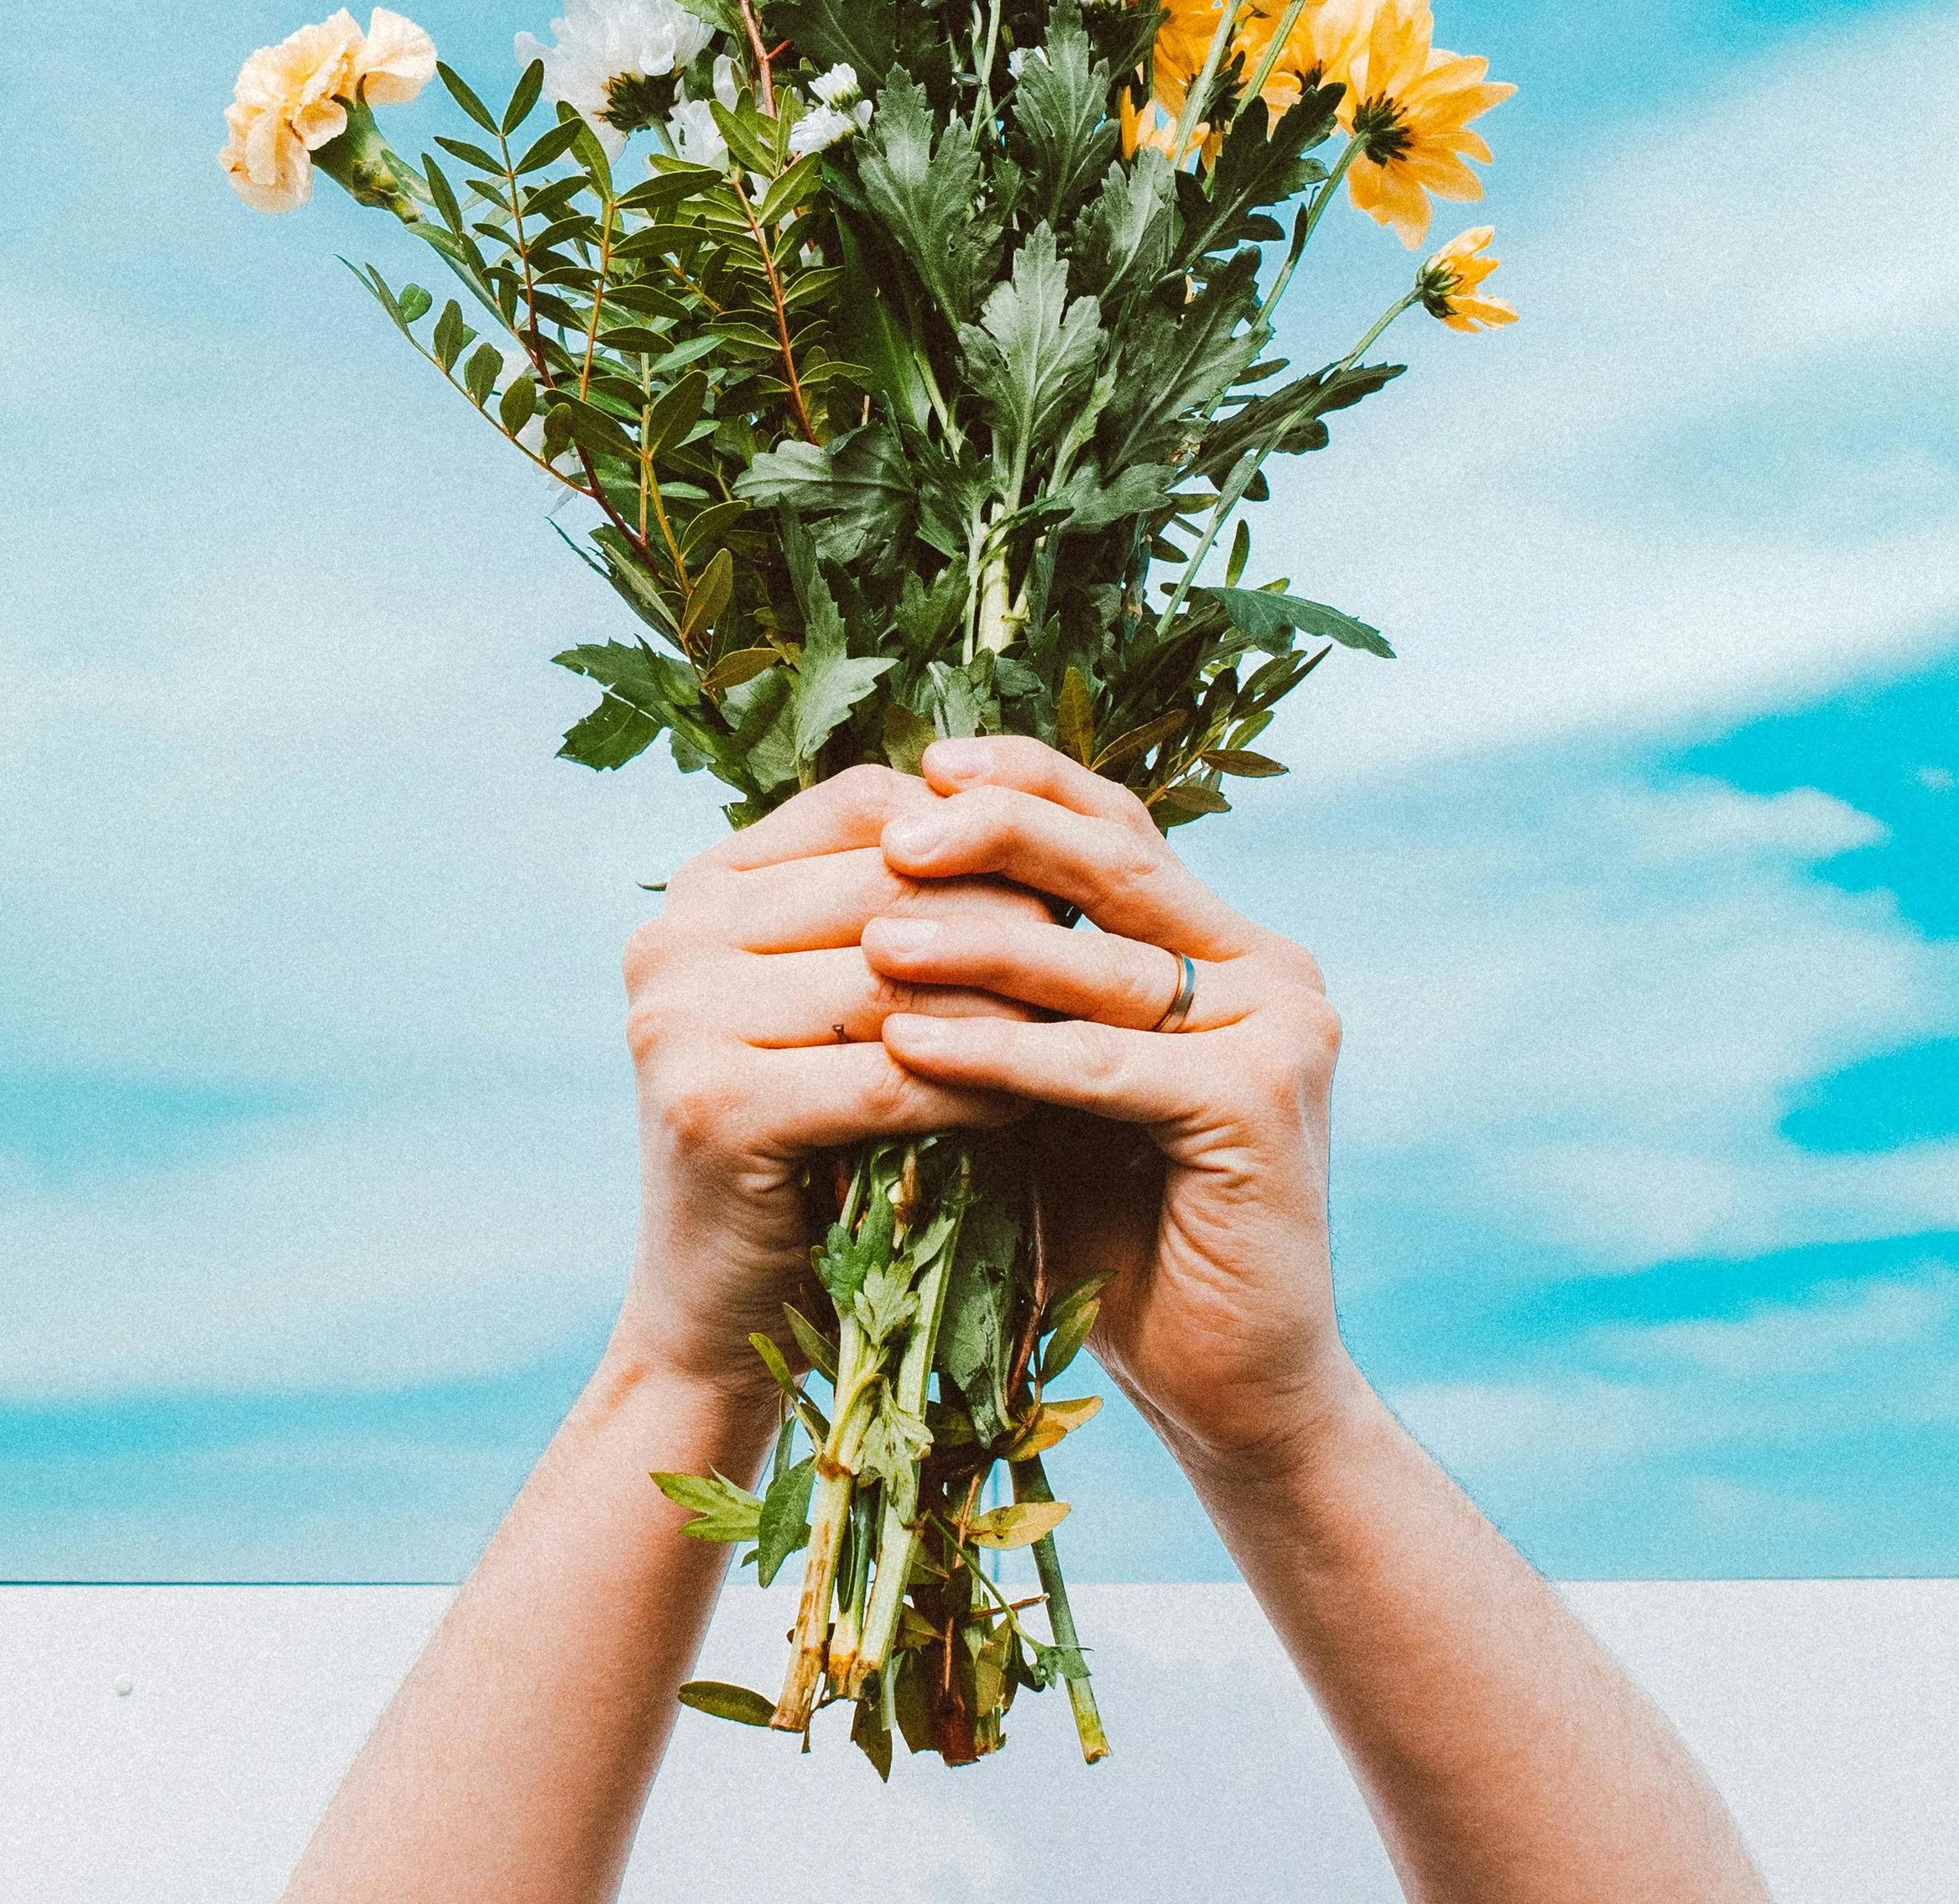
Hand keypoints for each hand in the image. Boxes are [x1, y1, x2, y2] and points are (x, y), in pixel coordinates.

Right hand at [610, 767, 1051, 1398]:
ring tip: (1091, 1028)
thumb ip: (895, 907)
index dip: (979, 832)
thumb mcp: (835, 1005)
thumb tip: (1038, 809)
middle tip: (1105, 954)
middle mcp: (673, 935)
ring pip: (896, 980)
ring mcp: (678, 1018)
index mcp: (701, 887)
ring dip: (1007, 1005)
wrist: (720, 1316)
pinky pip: (889, 1077)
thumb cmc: (806, 1146)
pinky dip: (973, 1088)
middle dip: (1009, 916)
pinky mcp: (713, 1107)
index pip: (866, 807)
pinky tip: (1032, 1105)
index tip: (1070, 877)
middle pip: (886, 883)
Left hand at [864, 736, 1352, 1472]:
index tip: (921, 767)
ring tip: (872, 940)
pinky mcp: (1260, 1104)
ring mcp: (1281, 1030)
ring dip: (978, 947)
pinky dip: (999, 1053)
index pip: (1118, 827)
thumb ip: (1015, 988)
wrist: (1227, 1387)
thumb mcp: (1054, 1082)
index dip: (1025, 783)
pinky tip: (907, 1045)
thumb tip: (882, 881)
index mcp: (1229, 944)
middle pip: (1117, 863)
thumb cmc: (1119, 1230)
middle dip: (997, 835)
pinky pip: (1102, 1063)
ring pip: (1103, 963)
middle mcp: (1270, 969)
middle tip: (894, 830)